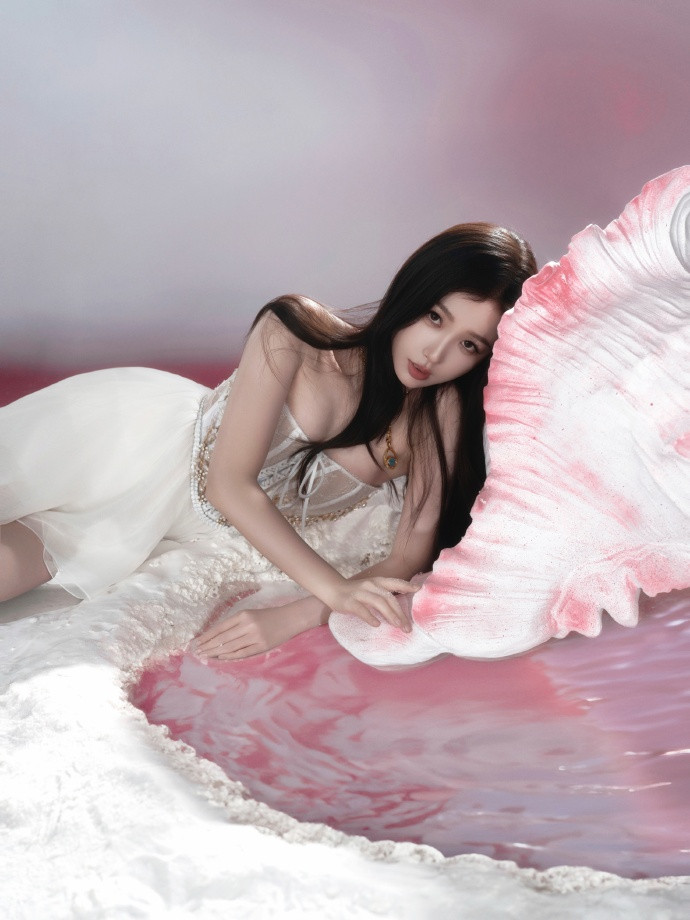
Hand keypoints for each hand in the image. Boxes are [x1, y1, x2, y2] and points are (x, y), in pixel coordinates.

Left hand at [190, 604, 314, 659]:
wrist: (290, 619)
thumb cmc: (269, 616)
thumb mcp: (251, 614)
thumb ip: (236, 624)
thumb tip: (217, 636)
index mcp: (243, 615)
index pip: (220, 627)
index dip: (207, 636)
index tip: (197, 642)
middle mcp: (248, 625)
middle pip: (223, 638)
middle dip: (208, 646)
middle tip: (197, 652)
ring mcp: (255, 637)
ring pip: (230, 647)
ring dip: (215, 652)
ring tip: (205, 656)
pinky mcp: (261, 647)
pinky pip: (242, 653)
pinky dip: (230, 656)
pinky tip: (220, 658)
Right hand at [327, 577, 418, 631]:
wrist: (333, 589)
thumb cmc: (356, 592)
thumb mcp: (371, 588)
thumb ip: (384, 594)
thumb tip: (402, 604)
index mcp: (377, 582)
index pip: (394, 582)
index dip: (406, 585)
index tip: (418, 589)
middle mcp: (370, 585)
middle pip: (389, 598)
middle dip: (400, 612)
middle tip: (407, 627)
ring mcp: (359, 593)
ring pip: (378, 602)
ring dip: (390, 614)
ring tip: (397, 625)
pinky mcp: (350, 602)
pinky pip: (362, 610)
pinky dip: (370, 617)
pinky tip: (377, 624)